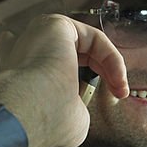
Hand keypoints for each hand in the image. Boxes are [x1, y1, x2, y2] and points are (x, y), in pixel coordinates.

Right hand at [0, 15, 127, 146]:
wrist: (31, 112)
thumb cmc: (46, 122)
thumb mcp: (69, 120)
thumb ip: (76, 107)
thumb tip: (80, 106)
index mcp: (25, 76)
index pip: (48, 67)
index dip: (82, 77)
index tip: (111, 94)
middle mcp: (28, 54)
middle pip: (76, 55)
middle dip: (104, 72)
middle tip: (120, 92)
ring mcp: (39, 36)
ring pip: (87, 46)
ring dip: (110, 66)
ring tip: (120, 88)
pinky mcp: (54, 24)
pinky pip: (94, 38)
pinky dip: (111, 57)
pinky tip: (118, 78)